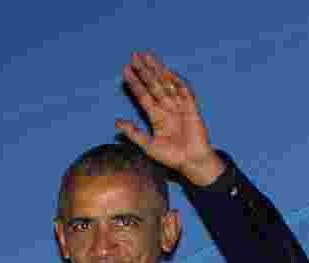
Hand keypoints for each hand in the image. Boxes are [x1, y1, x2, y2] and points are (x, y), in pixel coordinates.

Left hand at [116, 51, 225, 185]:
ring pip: (166, 84)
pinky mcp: (192, 108)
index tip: (125, 70)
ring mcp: (179, 106)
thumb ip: (133, 133)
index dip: (134, 82)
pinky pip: (185, 92)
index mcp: (155, 116)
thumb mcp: (148, 146)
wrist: (192, 162)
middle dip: (144, 70)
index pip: (142, 95)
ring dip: (158, 70)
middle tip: (134, 55)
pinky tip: (168, 72)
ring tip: (148, 56)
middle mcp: (166, 108)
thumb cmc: (172, 157)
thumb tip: (116, 123)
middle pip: (153, 84)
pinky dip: (178, 82)